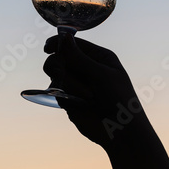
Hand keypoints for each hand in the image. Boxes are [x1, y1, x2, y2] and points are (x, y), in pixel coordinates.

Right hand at [43, 34, 149, 148]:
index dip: (59, 43)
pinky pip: (56, 91)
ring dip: (69, 84)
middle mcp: (86, 68)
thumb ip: (79, 58)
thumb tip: (63, 37)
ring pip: (56, 74)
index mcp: (99, 57)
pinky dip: (65, 96)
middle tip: (65, 74)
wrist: (120, 130)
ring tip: (87, 96)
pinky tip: (81, 104)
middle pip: (59, 57)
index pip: (73, 43)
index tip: (48, 47)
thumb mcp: (101, 75)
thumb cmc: (119, 99)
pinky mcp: (69, 99)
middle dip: (61, 66)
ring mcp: (77, 84)